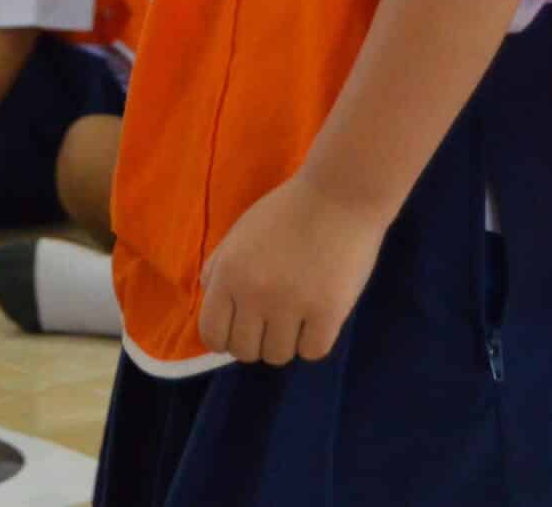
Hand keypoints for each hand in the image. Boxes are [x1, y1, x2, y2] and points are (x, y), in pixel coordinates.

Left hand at [197, 173, 389, 364]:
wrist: (338, 196)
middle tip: (271, 323)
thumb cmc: (286, 212)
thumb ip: (218, 269)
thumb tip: (212, 306)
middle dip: (255, 342)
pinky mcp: (327, 313)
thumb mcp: (238, 234)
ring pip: (278, 356)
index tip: (239, 333)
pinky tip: (317, 320)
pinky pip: (312, 352)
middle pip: (245, 351)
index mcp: (228, 274)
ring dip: (285, 342)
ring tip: (296, 318)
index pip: (212, 334)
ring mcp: (291, 307)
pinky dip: (313, 342)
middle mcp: (253, 295)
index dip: (224, 340)